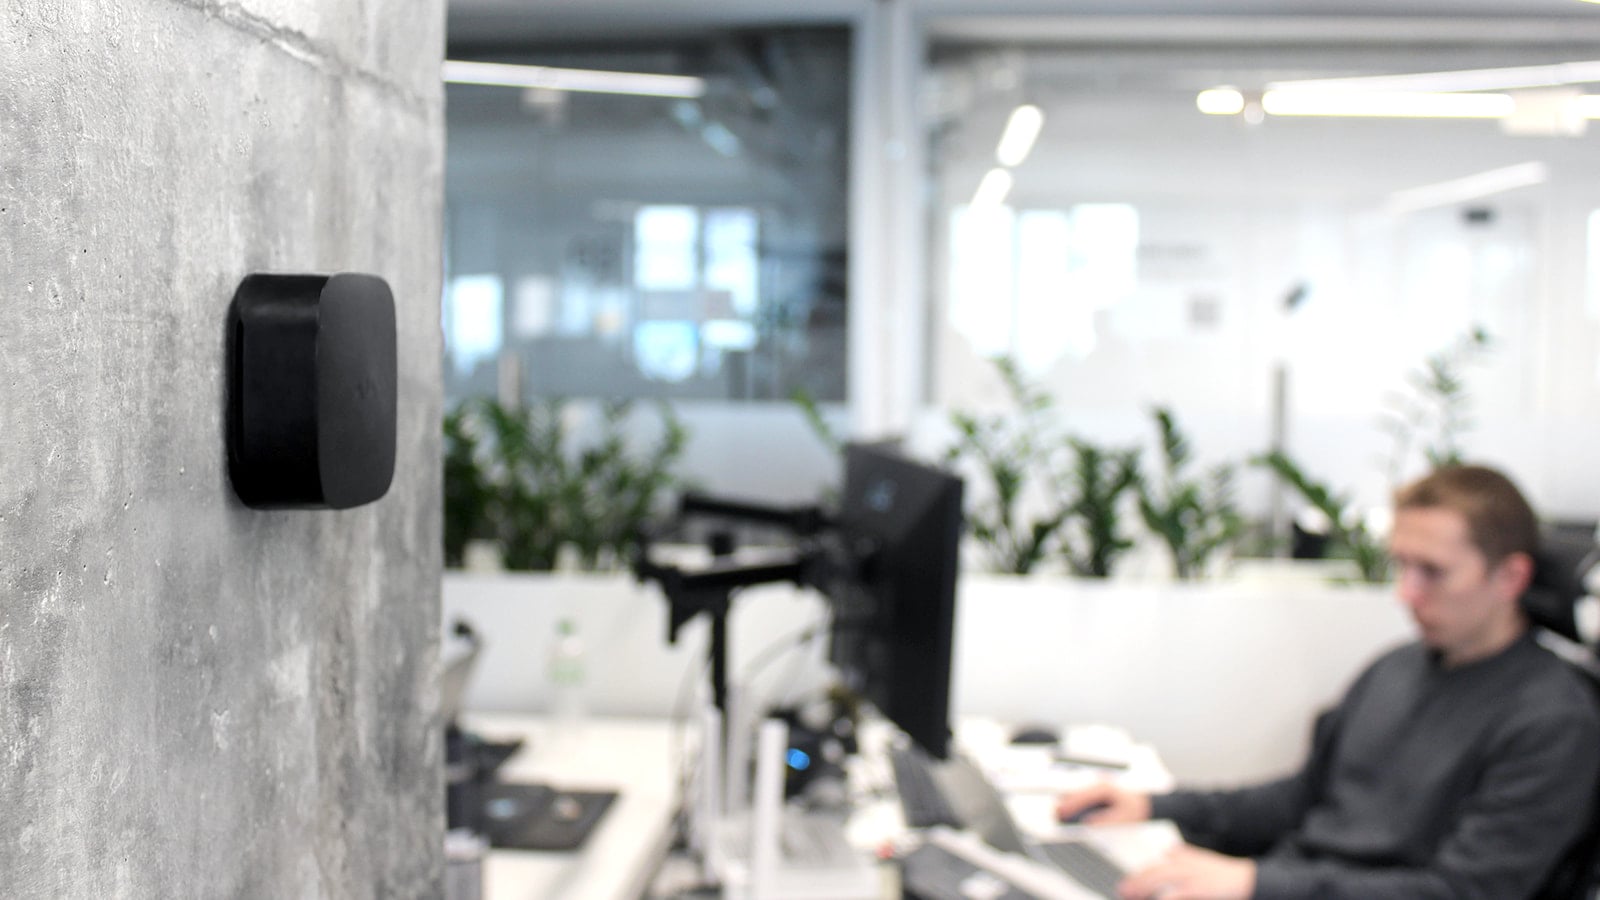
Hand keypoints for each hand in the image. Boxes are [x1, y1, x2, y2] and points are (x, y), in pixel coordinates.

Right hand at [1055, 782, 1150, 824]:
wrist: (1146, 803)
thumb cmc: (1136, 809)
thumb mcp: (1123, 818)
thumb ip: (1105, 820)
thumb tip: (1088, 823)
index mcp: (1105, 788)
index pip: (1083, 796)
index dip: (1071, 805)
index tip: (1062, 812)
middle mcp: (1100, 784)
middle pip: (1078, 792)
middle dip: (1066, 803)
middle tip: (1056, 813)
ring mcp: (1098, 786)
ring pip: (1079, 792)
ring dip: (1070, 802)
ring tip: (1060, 812)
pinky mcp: (1098, 791)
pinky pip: (1083, 795)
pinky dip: (1076, 802)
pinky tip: (1070, 809)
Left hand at [1117, 844, 1256, 899]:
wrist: (1245, 878)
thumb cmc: (1221, 872)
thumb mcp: (1200, 859)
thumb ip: (1184, 854)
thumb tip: (1168, 851)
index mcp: (1182, 860)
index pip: (1155, 866)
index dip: (1138, 876)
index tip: (1126, 885)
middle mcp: (1184, 865)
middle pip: (1154, 872)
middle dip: (1136, 882)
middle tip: (1123, 891)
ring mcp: (1191, 876)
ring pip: (1161, 880)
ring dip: (1145, 888)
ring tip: (1132, 896)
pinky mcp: (1198, 888)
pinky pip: (1176, 894)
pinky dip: (1165, 898)